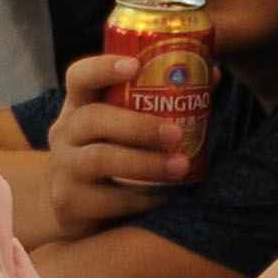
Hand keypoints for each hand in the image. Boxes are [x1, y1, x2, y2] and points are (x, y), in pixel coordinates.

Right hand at [40, 51, 187, 231]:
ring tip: (180, 166)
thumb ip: (160, 104)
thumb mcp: (123, 129)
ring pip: (99, 159)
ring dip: (145, 163)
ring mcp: (63, 169)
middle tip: (176, 133)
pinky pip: (108, 199)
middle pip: (92, 119)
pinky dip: (141, 199)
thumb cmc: (114, 159)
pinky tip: (164, 198)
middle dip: (137, 125)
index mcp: (78, 107)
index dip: (103, 68)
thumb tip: (214, 75)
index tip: (135, 66)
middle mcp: (64, 134)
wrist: (77, 211)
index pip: (79, 77)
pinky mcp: (69, 203)